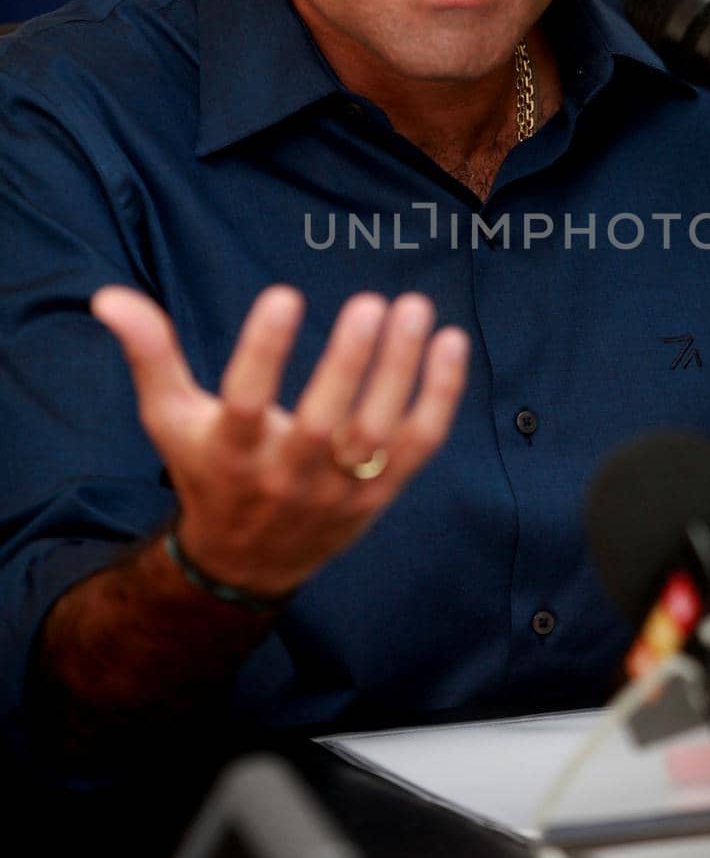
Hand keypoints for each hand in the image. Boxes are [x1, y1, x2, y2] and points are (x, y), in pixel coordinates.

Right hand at [91, 285, 468, 595]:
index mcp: (232, 453)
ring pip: (378, 433)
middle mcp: (287, 475)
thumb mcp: (170, 418)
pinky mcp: (379, 493)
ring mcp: (339, 489)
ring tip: (413, 308)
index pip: (246, 402)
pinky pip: (418, 445)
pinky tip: (451, 342)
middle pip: (325, 423)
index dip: (264, 351)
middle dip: (349, 363)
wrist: (247, 563)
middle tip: (370, 302)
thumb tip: (109, 296)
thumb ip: (149, 355)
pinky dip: (439, 397)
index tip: (283, 294)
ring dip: (400, 371)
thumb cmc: (209, 472)